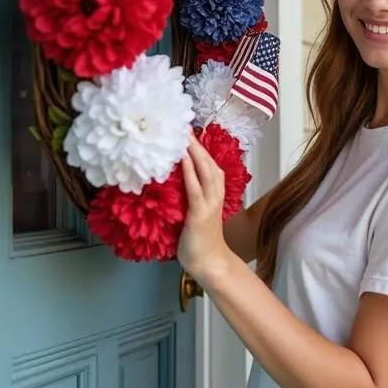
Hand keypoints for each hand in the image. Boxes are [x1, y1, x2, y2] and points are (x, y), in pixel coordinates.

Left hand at [178, 135, 234, 286]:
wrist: (209, 262)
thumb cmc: (199, 240)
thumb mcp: (194, 213)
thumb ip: (189, 196)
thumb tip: (172, 181)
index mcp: (215, 193)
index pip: (210, 165)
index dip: (201, 148)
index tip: (189, 132)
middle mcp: (216, 195)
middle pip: (209, 163)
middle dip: (197, 144)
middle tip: (185, 125)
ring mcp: (210, 204)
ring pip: (205, 171)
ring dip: (195, 152)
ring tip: (185, 136)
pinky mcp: (200, 214)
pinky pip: (195, 188)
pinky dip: (190, 172)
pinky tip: (183, 159)